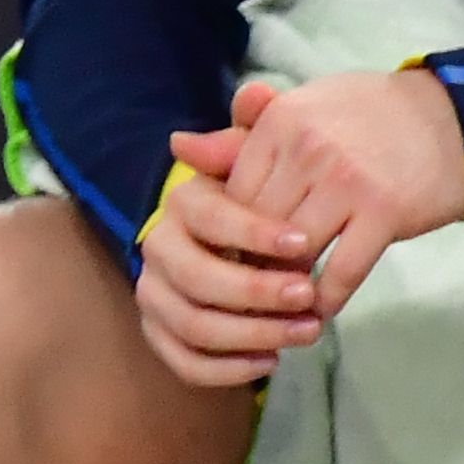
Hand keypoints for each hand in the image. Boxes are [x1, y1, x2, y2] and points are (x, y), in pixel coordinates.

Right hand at [131, 80, 323, 387]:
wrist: (238, 242)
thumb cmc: (262, 199)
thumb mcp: (264, 163)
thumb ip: (261, 132)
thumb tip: (254, 94)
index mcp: (179, 202)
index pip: (207, 216)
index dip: (253, 232)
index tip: (304, 244)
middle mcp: (156, 247)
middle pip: (197, 278)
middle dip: (257, 291)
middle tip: (308, 296)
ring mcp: (155, 293)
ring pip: (193, 323)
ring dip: (253, 333)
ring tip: (307, 331)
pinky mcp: (161, 334)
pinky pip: (184, 361)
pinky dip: (227, 369)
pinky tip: (270, 360)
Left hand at [224, 69, 463, 320]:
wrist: (446, 116)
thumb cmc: (362, 115)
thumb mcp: (298, 112)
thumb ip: (240, 137)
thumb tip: (178, 147)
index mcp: (278, 122)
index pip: (232, 193)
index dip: (228, 232)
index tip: (227, 258)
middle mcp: (306, 150)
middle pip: (257, 225)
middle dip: (250, 264)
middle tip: (247, 294)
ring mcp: (346, 182)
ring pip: (294, 252)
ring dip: (285, 286)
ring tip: (279, 306)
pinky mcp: (384, 213)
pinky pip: (343, 270)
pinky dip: (326, 297)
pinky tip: (318, 309)